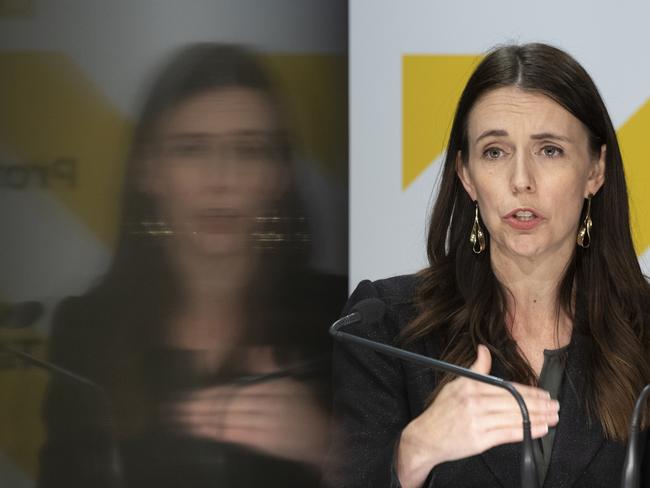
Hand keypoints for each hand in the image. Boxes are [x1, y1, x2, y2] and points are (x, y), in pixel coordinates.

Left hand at [160, 377, 329, 466]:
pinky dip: (218, 433)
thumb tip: (257, 350)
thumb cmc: (310, 407)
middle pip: (228, 403)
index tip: (192, 392)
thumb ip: (272, 365)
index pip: (236, 388)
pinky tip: (202, 431)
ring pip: (229, 419)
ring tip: (182, 419)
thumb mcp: (293, 380)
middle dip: (200, 405)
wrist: (325, 439)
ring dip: (203, 420)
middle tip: (176, 408)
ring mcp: (266, 425)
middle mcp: (269, 404)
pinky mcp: (265, 442)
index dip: (212, 391)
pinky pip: (237, 435)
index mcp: (275, 386)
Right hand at [396, 345, 559, 487]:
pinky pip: (508, 434)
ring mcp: (477, 421)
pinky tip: (539, 429)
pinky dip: (526, 431)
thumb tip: (484, 349)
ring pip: (514, 417)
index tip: (544, 394)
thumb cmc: (442, 411)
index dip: (529, 391)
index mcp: (471, 386)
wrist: (426, 437)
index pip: (507, 387)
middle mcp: (475, 402)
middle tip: (555, 406)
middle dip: (539, 405)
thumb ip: (475, 369)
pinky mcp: (479, 440)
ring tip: (552, 418)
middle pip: (514, 402)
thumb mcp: (456, 384)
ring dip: (538, 418)